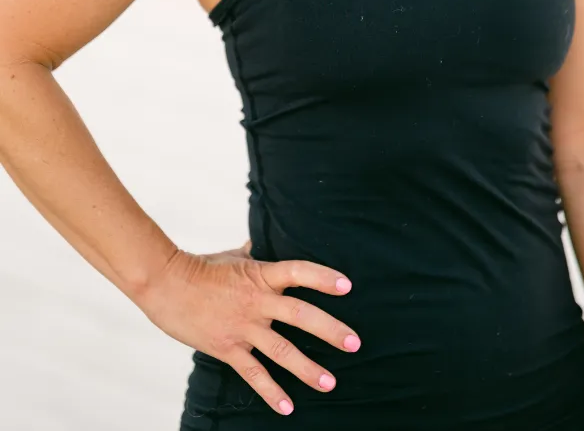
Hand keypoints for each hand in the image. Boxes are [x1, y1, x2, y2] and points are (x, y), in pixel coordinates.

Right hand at [134, 242, 359, 416]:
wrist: (166, 284)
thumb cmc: (201, 266)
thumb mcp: (232, 256)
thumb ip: (252, 253)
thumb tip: (261, 239)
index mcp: (261, 274)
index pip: (299, 272)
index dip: (323, 278)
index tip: (347, 287)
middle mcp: (257, 301)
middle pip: (300, 315)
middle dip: (330, 330)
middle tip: (354, 342)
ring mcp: (243, 326)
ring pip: (282, 350)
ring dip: (308, 368)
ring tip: (330, 382)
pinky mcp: (228, 348)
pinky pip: (254, 374)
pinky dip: (271, 392)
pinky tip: (288, 407)